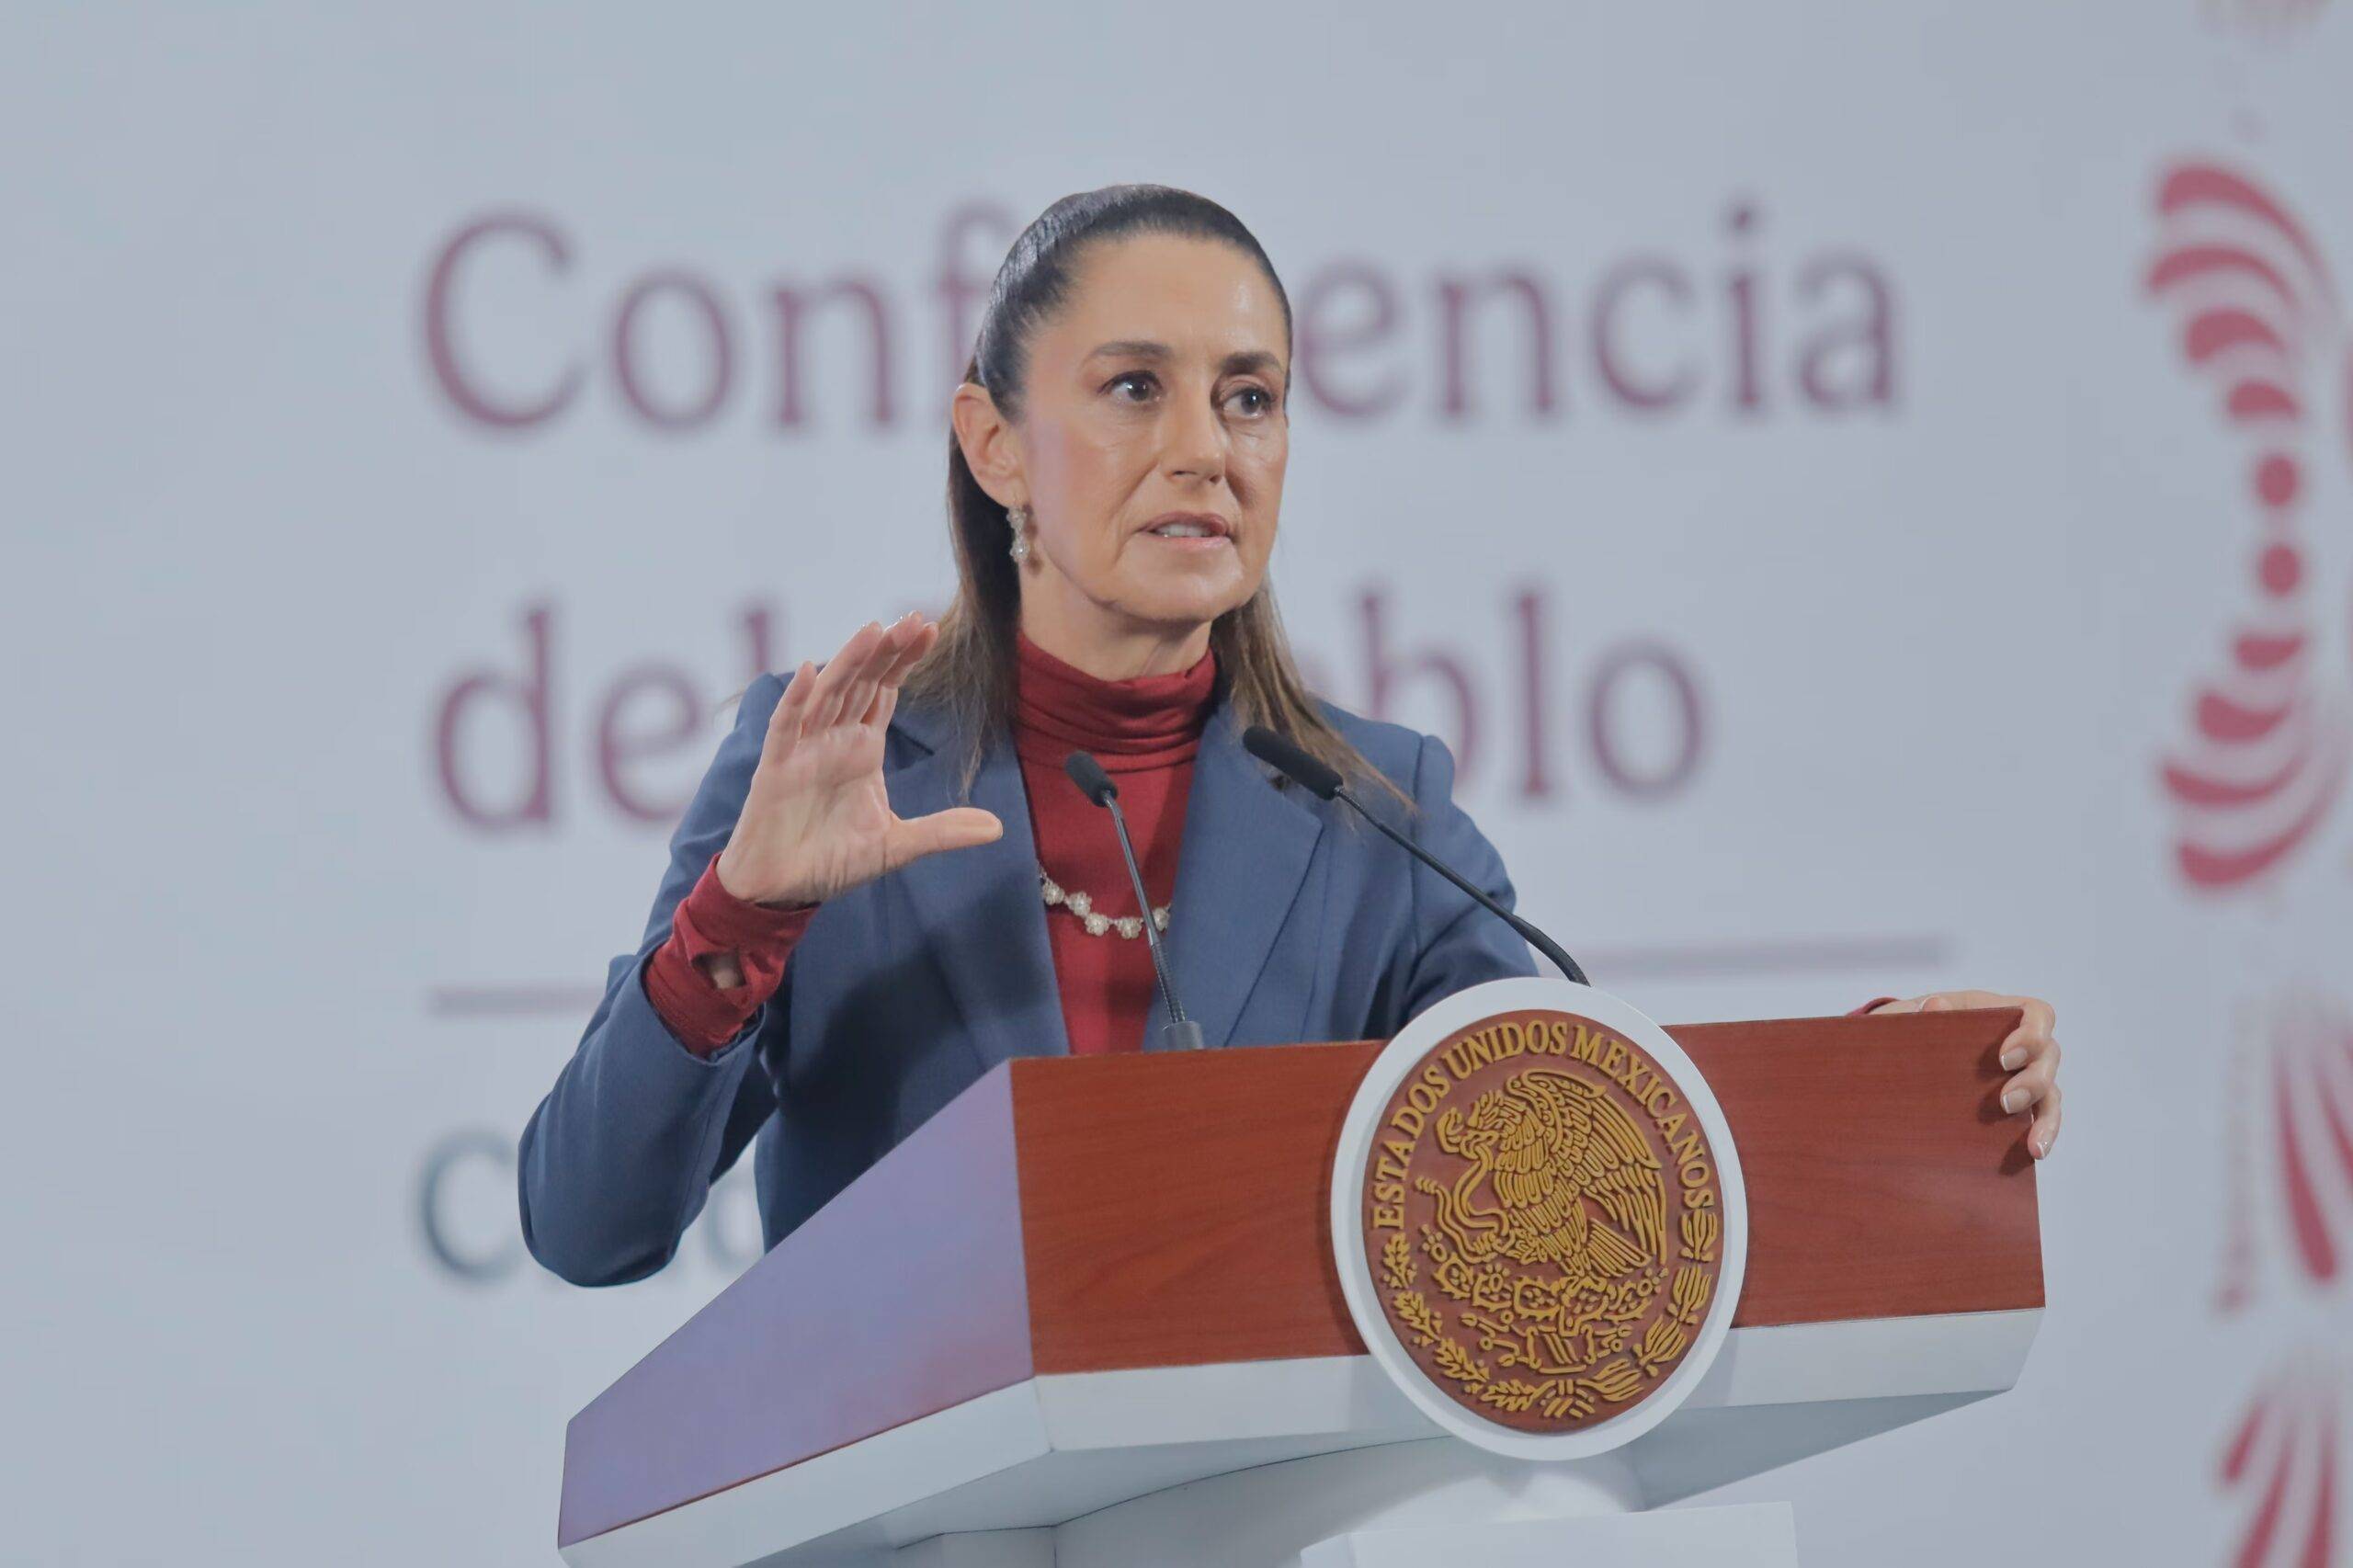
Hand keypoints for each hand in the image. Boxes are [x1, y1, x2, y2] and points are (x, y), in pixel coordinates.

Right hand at [714, 612, 1002, 908]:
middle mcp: (834, 740)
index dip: (904, 661)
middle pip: (862, 683)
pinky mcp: (775, 768)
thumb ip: (943, 831)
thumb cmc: (834, 860)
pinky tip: (808, 673)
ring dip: (849, 662)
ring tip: (873, 630)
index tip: (930, 629)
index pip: (885, 692)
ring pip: (828, 694)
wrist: (784, 888)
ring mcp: (803, 750)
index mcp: (862, 748)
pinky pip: (785, 727)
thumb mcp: (897, 845)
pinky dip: (795, 700)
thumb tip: (998, 828)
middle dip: (885, 651)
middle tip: (912, 619)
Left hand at [1868, 990, 2061, 1159]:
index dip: (2032, 1035)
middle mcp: (2015, 1043)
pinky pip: (2040, 1118)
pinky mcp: (2014, 1104)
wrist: (1893, 1057)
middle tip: (2005, 1102)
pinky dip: (2042, 1133)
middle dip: (2033, 1081)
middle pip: (2049, 1056)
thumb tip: (1935, 1005)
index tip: (2005, 1059)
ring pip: (2050, 1091)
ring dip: (2046, 1118)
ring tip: (2034, 1144)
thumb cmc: (1907, 1029)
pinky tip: (2035, 1152)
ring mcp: (2018, 1074)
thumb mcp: (1904, 1018)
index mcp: (1993, 1013)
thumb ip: (1916, 1013)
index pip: (2036, 1014)